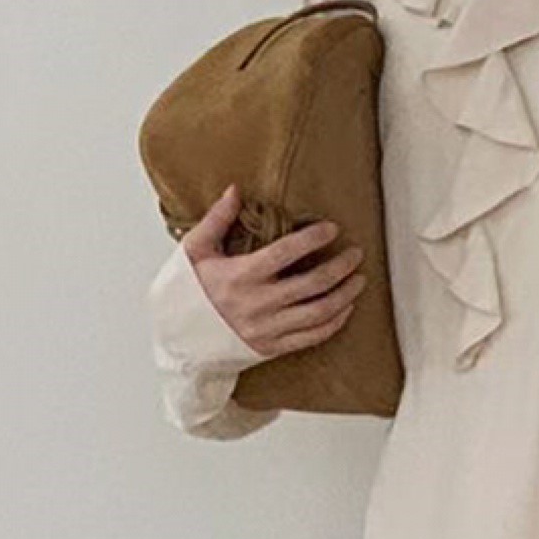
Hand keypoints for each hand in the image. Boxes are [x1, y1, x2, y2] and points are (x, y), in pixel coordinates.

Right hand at [184, 180, 367, 358]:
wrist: (179, 341)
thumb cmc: (187, 293)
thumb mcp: (194, 250)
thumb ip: (216, 219)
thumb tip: (235, 190)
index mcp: (241, 276)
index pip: (286, 253)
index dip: (312, 239)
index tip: (332, 228)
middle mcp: (259, 304)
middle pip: (312, 284)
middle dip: (340, 267)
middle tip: (356, 254)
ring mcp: (268, 329)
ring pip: (319, 313)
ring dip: (345, 295)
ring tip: (359, 280)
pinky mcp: (273, 348)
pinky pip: (312, 337)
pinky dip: (334, 323)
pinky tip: (345, 308)